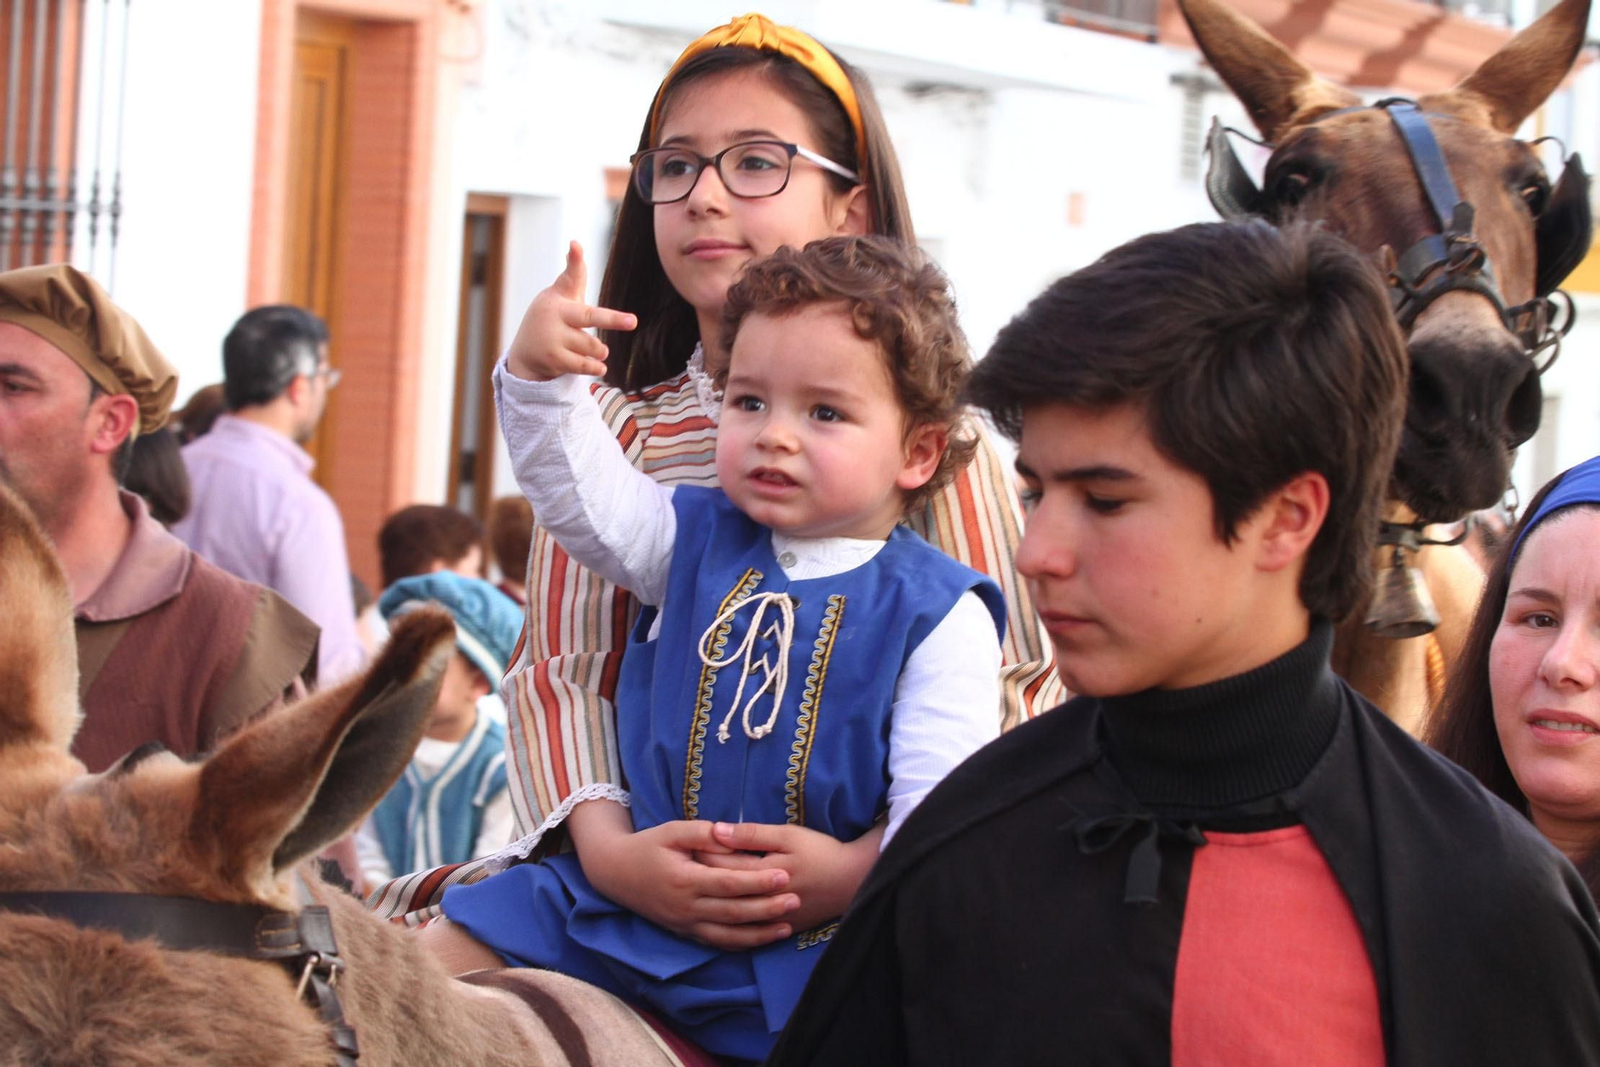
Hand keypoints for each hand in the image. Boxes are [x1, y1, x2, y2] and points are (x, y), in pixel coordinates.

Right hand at [505, 241, 636, 381]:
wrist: (525, 354)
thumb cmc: (551, 319)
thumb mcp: (559, 296)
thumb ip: (573, 275)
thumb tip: (575, 244)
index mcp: (559, 298)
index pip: (570, 277)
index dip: (575, 261)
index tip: (576, 244)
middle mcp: (555, 316)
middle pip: (590, 317)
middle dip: (612, 319)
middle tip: (632, 321)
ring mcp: (553, 338)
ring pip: (592, 345)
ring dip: (600, 350)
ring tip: (599, 350)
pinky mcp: (554, 360)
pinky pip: (585, 365)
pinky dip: (595, 366)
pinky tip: (600, 365)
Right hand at [571, 804, 799, 948]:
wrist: (615, 873)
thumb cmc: (647, 846)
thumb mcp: (671, 831)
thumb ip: (701, 833)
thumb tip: (729, 832)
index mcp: (684, 880)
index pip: (729, 884)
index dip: (758, 881)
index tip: (784, 875)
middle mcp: (686, 908)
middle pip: (734, 913)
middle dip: (767, 908)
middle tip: (796, 900)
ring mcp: (685, 925)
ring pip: (728, 935)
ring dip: (759, 933)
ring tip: (787, 926)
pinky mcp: (685, 933)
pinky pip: (716, 943)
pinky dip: (741, 944)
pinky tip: (762, 939)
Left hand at [700, 821, 883, 932]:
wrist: (854, 881)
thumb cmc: (821, 852)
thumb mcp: (788, 835)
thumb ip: (751, 835)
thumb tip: (717, 830)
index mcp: (763, 875)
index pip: (721, 865)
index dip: (701, 855)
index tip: (685, 846)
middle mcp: (764, 902)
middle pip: (723, 890)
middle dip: (701, 877)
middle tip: (682, 866)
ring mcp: (772, 920)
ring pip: (732, 913)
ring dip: (712, 901)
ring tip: (696, 888)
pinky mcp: (781, 929)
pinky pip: (748, 933)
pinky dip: (730, 925)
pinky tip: (716, 917)